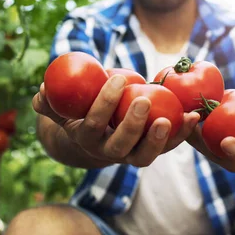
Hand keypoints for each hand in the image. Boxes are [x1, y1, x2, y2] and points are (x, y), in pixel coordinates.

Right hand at [32, 75, 199, 167]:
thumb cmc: (80, 112)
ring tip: (172, 118)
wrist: (97, 134)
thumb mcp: (63, 107)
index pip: (94, 124)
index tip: (117, 78)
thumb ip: (51, 100)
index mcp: (86, 138)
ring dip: (159, 139)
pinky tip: (194, 116)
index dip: (104, 104)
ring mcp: (131, 155)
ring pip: (144, 156)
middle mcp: (109, 152)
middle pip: (121, 145)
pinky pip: (168, 147)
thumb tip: (41, 91)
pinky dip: (182, 134)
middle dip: (132, 125)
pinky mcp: (151, 152)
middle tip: (143, 100)